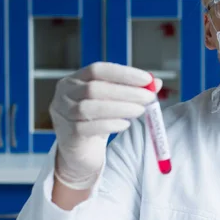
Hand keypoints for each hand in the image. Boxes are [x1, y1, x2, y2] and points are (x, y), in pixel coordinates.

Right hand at [50, 62, 160, 189]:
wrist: (81, 150)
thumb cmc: (98, 119)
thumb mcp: (114, 101)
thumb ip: (133, 89)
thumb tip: (156, 82)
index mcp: (75, 79)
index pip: (98, 69)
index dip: (123, 73)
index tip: (147, 79)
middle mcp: (64, 94)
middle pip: (94, 88)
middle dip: (126, 92)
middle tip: (148, 97)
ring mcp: (62, 114)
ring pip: (90, 108)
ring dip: (120, 108)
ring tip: (140, 110)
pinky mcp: (67, 134)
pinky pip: (88, 127)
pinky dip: (110, 124)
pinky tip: (125, 124)